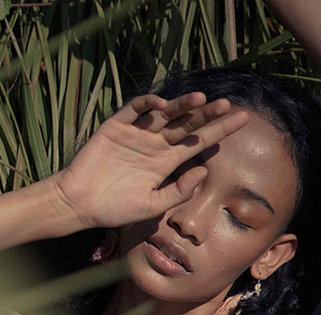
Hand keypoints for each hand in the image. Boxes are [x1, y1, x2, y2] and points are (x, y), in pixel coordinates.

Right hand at [51, 91, 249, 229]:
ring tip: (202, 100)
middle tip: (229, 106)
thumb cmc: (115, 209)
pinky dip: (149, 103)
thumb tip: (203, 171)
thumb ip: (178, 192)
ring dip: (182, 105)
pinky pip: (135, 109)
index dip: (219, 132)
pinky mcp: (116, 127)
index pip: (198, 143)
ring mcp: (136, 134)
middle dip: (207, 115)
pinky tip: (163, 104)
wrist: (79, 204)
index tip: (242, 121)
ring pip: (165, 114)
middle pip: (186, 125)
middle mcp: (154, 145)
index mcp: (165, 164)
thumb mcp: (152, 207)